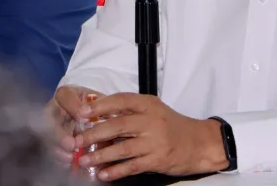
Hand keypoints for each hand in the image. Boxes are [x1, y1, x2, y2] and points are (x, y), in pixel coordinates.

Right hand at [46, 85, 103, 164]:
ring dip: (58, 148)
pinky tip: (69, 165)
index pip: (64, 95)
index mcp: (68, 94)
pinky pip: (50, 149)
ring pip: (48, 135)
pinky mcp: (51, 139)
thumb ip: (103, 109)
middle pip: (50, 118)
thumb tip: (111, 121)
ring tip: (70, 159)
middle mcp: (55, 108)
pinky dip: (59, 158)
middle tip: (71, 146)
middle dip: (60, 133)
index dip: (72, 106)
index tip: (83, 117)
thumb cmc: (97, 107)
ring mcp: (51, 124)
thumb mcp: (101, 103)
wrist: (91, 116)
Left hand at [75, 93, 227, 180]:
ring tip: (84, 160)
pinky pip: (132, 166)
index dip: (100, 106)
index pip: (121, 101)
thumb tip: (97, 111)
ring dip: (101, 156)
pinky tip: (103, 174)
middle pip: (118, 125)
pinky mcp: (158, 159)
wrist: (199, 142)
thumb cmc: (172, 125)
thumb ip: (129, 110)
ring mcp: (155, 141)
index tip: (81, 112)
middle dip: (94, 134)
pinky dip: (116, 171)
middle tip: (77, 141)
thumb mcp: (153, 110)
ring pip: (122, 149)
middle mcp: (151, 120)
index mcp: (148, 104)